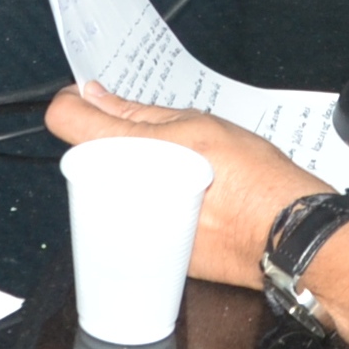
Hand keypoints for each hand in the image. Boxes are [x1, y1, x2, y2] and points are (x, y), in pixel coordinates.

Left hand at [45, 84, 327, 288]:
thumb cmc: (252, 178)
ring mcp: (129, 229)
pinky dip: (149, 206)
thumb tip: (98, 96)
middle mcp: (117, 195)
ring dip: (132, 177)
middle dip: (112, 145)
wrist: (284, 234)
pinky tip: (187, 202)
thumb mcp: (196, 124)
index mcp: (126, 153)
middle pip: (87, 158)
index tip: (92, 102)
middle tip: (156, 142)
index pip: (65, 120)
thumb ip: (138, 112)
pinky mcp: (146, 252)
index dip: (75, 103)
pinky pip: (131, 219)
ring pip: (108, 189)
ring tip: (178, 174)